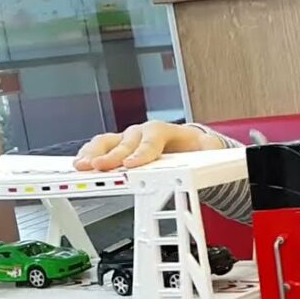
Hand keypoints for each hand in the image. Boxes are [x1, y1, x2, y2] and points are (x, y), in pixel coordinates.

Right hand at [73, 121, 224, 171]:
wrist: (190, 146)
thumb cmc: (196, 149)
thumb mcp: (207, 153)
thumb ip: (210, 155)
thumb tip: (220, 157)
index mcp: (166, 131)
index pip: (153, 138)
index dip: (142, 151)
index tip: (133, 164)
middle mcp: (143, 132)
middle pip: (125, 140)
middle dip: (112, 154)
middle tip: (101, 167)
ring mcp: (128, 139)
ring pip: (107, 142)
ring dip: (94, 154)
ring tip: (82, 166)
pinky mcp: (118, 148)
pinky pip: (99, 148)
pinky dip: (88, 156)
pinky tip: (79, 166)